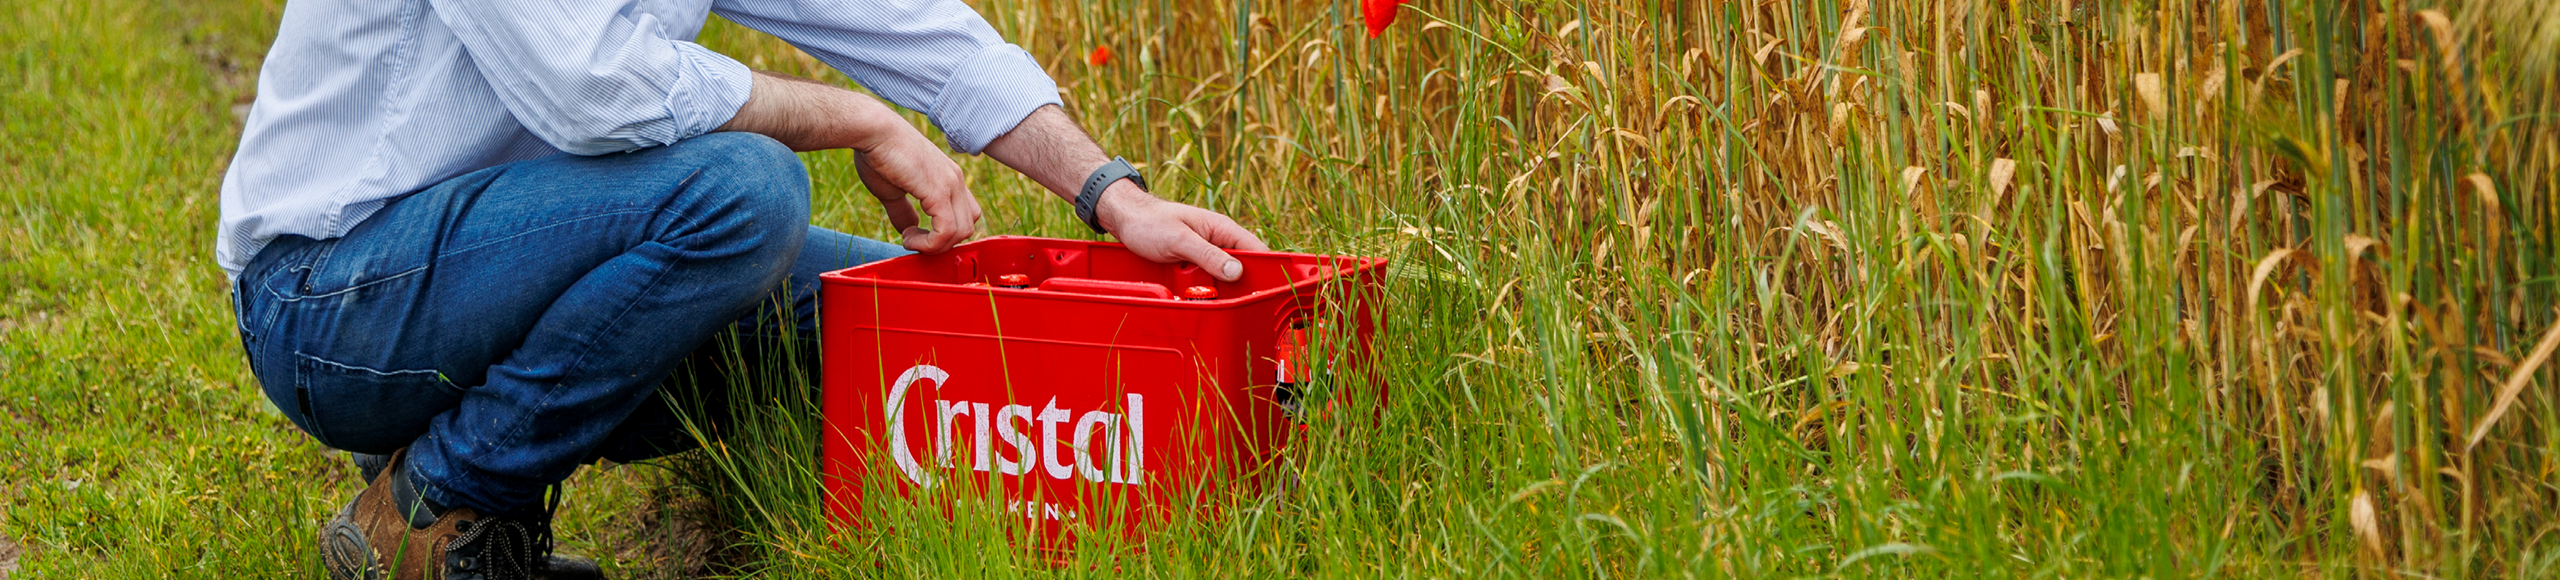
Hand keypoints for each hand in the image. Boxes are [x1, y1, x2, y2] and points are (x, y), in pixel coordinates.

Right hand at [852, 127, 978, 252]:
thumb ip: (903, 211)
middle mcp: (956, 180)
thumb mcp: (893, 190)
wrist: (872, 130)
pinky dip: (930, 244)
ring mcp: (950, 184)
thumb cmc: (877, 153)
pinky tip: (909, 238)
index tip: (917, 235)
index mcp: (949, 177)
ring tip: (909, 240)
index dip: (946, 232)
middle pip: (968, 226)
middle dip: (943, 243)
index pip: (965, 214)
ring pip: (962, 232)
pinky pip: (947, 231)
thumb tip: (908, 230)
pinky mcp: (938, 190)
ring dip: (935, 246)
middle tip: (914, 241)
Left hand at [1095, 181, 1267, 280]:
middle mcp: (1219, 241)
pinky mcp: (1194, 263)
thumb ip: (1208, 255)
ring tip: (1204, 296)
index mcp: (1223, 229)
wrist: (1125, 219)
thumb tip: (1237, 273)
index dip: (1267, 270)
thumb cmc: (1150, 222)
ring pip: (1224, 278)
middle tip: (1229, 300)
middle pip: (1242, 269)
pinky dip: (1202, 288)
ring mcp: (1206, 253)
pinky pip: (1206, 280)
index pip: (1256, 250)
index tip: (1269, 291)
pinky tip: (1192, 293)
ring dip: (1217, 289)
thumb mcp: (1180, 240)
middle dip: (1239, 286)